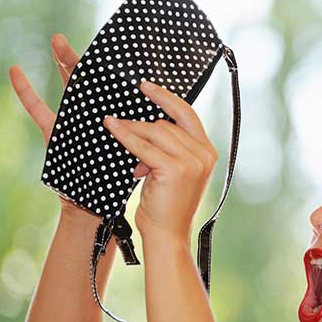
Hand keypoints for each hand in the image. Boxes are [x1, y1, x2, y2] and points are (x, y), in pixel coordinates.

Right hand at [8, 33, 154, 219]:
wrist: (98, 207)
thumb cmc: (120, 179)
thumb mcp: (138, 150)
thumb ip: (144, 131)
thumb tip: (165, 111)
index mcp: (116, 119)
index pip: (118, 91)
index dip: (118, 75)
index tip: (121, 56)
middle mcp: (94, 118)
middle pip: (94, 84)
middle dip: (86, 61)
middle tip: (78, 37)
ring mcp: (74, 124)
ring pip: (70, 89)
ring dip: (62, 65)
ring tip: (58, 42)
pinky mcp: (56, 135)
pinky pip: (38, 112)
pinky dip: (25, 92)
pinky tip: (16, 72)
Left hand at [102, 81, 217, 240]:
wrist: (167, 235)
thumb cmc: (166, 206)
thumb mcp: (173, 171)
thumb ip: (170, 148)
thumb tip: (148, 125)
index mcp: (208, 152)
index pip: (188, 115)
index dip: (166, 98)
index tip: (146, 86)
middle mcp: (204, 154)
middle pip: (168, 122)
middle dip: (141, 121)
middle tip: (118, 118)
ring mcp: (192, 162)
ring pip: (156, 131)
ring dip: (131, 129)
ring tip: (113, 128)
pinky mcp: (175, 169)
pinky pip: (144, 145)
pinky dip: (126, 136)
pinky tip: (113, 128)